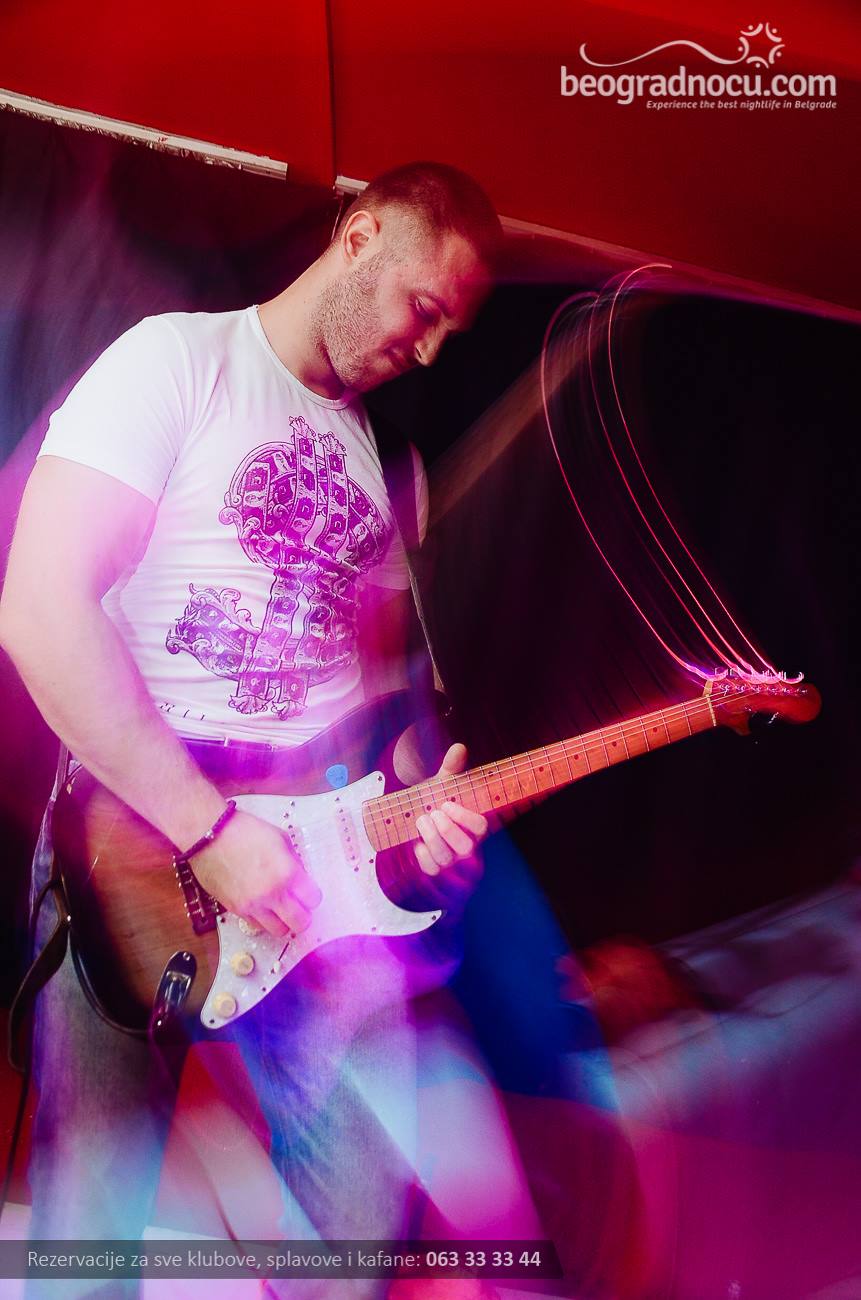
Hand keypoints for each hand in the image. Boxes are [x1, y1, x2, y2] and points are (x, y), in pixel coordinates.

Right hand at [191, 809, 321, 937]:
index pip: (314, 900)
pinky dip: (264, 920)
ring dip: (283, 920)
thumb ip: (295, 862)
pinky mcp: (235, 910)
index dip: (312, 895)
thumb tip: (302, 878)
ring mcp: (252, 905)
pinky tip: (262, 905)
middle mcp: (271, 894)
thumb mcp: (280, 839)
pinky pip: (258, 926)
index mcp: (286, 873)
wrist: (208, 836)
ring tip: (279, 907)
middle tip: (299, 905)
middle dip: (303, 915)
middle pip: (300, 923)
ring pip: (279, 931)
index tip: (308, 891)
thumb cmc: (244, 832)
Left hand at [413, 742, 487, 878]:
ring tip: (422, 820)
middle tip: (433, 813)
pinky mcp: (434, 867)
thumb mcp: (443, 785)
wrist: (416, 816)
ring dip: (432, 838)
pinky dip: (422, 855)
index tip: (446, 804)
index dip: (464, 817)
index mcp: (473, 825)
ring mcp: (450, 858)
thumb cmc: (435, 801)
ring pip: (446, 858)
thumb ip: (452, 768)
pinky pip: (431, 868)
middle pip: (466, 847)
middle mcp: (465, 844)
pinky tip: (416, 842)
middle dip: (447, 830)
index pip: (480, 827)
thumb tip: (459, 747)